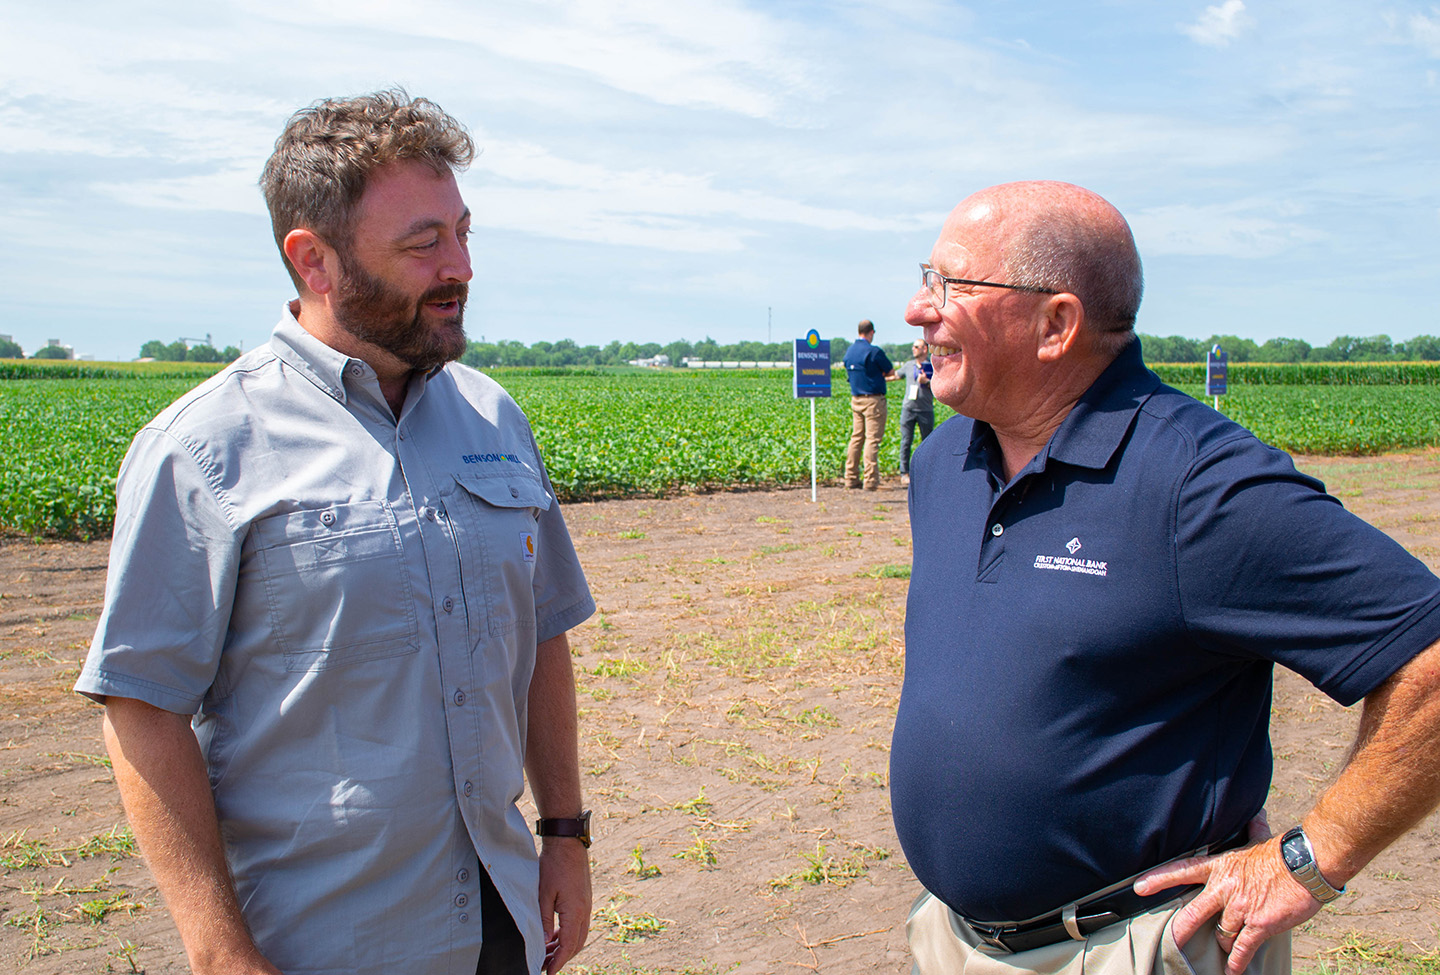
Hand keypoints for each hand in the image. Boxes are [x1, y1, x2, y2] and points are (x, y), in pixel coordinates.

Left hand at [537, 838, 590, 972]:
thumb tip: (545, 942)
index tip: (549, 973)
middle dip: (561, 957)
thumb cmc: (554, 866)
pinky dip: (567, 934)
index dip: (558, 961)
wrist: (567, 843)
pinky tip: (555, 937)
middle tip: (545, 966)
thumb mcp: (543, 895)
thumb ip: (545, 921)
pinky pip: (578, 924)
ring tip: (547, 953)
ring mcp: (586, 904)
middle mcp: (585, 911)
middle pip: (576, 944)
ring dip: (564, 946)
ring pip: (578, 935)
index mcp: (576, 912)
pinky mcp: (583, 899)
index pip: (568, 946)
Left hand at [1133, 815, 1318, 974]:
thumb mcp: (1261, 840)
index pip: (1183, 871)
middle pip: (1194, 913)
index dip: (1159, 879)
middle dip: (1181, 929)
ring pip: (1222, 933)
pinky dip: (1236, 962)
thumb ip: (1252, 830)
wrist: (1307, 865)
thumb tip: (1255, 813)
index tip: (1139, 886)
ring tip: (1225, 949)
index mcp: (1221, 866)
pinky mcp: (1258, 925)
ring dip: (1224, 943)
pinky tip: (1232, 971)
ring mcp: (1240, 908)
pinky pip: (1242, 949)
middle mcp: (1225, 888)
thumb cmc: (1285, 853)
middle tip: (1171, 941)